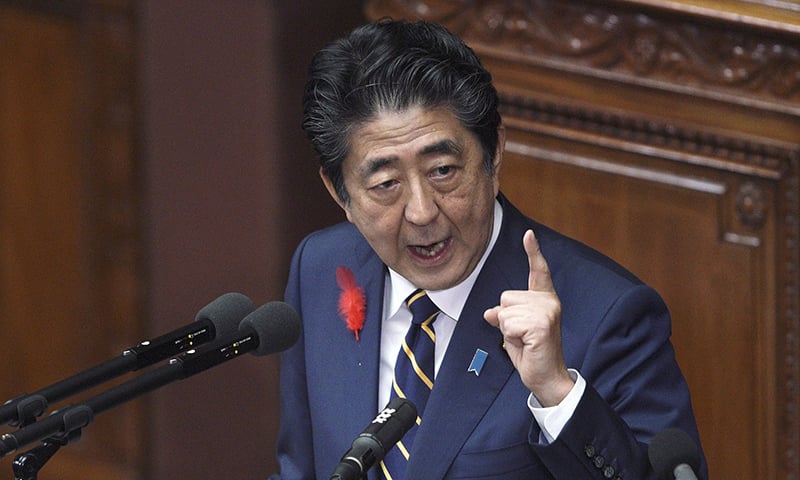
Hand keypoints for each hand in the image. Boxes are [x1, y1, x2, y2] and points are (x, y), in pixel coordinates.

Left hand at [484, 229, 573, 406]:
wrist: (546, 378)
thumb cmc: (532, 353)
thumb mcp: (513, 331)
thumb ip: (505, 316)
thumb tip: (491, 312)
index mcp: (544, 299)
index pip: (538, 271)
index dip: (533, 252)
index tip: (529, 234)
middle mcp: (548, 302)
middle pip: (505, 298)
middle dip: (506, 319)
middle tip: (523, 336)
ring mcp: (547, 312)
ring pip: (505, 312)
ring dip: (508, 330)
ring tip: (525, 341)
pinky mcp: (541, 325)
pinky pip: (507, 323)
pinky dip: (510, 337)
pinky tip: (526, 344)